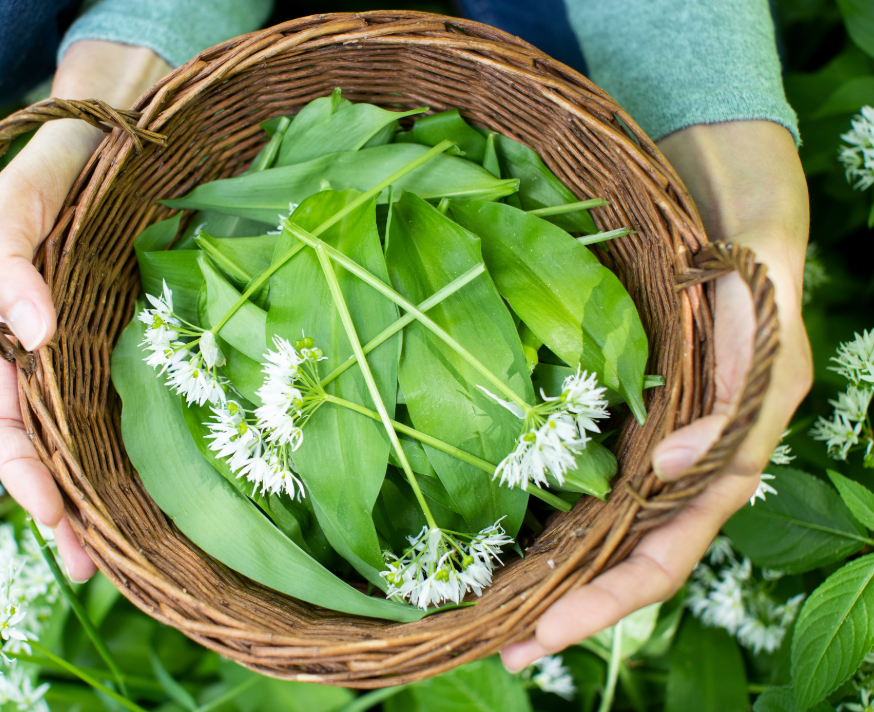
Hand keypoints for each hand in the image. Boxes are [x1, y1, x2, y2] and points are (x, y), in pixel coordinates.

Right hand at [0, 41, 170, 581]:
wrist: (140, 122)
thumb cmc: (69, 160)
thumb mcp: (23, 196)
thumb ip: (7, 255)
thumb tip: (29, 333)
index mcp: (20, 336)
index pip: (7, 424)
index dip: (24, 477)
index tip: (60, 522)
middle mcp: (70, 354)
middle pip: (61, 450)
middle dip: (75, 513)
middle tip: (104, 569)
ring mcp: (121, 350)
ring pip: (112, 439)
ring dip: (122, 498)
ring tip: (147, 553)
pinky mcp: (170, 338)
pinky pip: (164, 404)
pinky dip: (168, 449)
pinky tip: (194, 484)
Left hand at [501, 120, 812, 669]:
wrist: (727, 222)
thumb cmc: (752, 278)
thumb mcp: (760, 333)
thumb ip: (733, 406)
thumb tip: (673, 473)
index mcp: (724, 467)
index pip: (665, 557)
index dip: (609, 601)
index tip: (546, 632)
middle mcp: (682, 474)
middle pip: (626, 564)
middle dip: (572, 612)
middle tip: (506, 648)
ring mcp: (650, 452)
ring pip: (603, 533)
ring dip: (555, 578)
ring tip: (496, 615)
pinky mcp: (623, 423)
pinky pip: (587, 484)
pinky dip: (553, 520)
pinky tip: (511, 540)